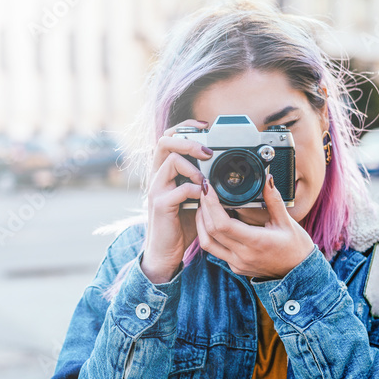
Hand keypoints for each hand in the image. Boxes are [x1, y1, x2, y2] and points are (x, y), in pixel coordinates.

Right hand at [139, 119, 213, 283]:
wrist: (166, 251)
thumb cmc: (180, 224)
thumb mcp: (192, 196)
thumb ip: (200, 180)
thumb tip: (222, 167)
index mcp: (164, 171)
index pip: (168, 137)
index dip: (185, 127)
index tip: (204, 127)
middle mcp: (156, 176)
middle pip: (164, 141)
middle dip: (189, 140)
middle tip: (207, 151)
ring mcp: (156, 189)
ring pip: (171, 160)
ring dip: (194, 166)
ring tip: (205, 180)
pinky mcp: (160, 205)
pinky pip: (180, 189)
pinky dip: (195, 190)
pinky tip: (203, 198)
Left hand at [195, 172, 315, 279]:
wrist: (299, 272)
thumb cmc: (296, 247)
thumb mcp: (287, 222)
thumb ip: (274, 200)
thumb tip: (267, 179)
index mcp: (256, 242)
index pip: (223, 225)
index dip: (211, 205)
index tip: (208, 189)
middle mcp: (243, 255)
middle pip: (210, 231)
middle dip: (203, 208)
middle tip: (204, 191)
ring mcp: (237, 263)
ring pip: (207, 243)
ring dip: (201, 223)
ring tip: (203, 205)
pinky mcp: (235, 267)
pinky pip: (215, 250)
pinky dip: (209, 233)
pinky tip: (213, 221)